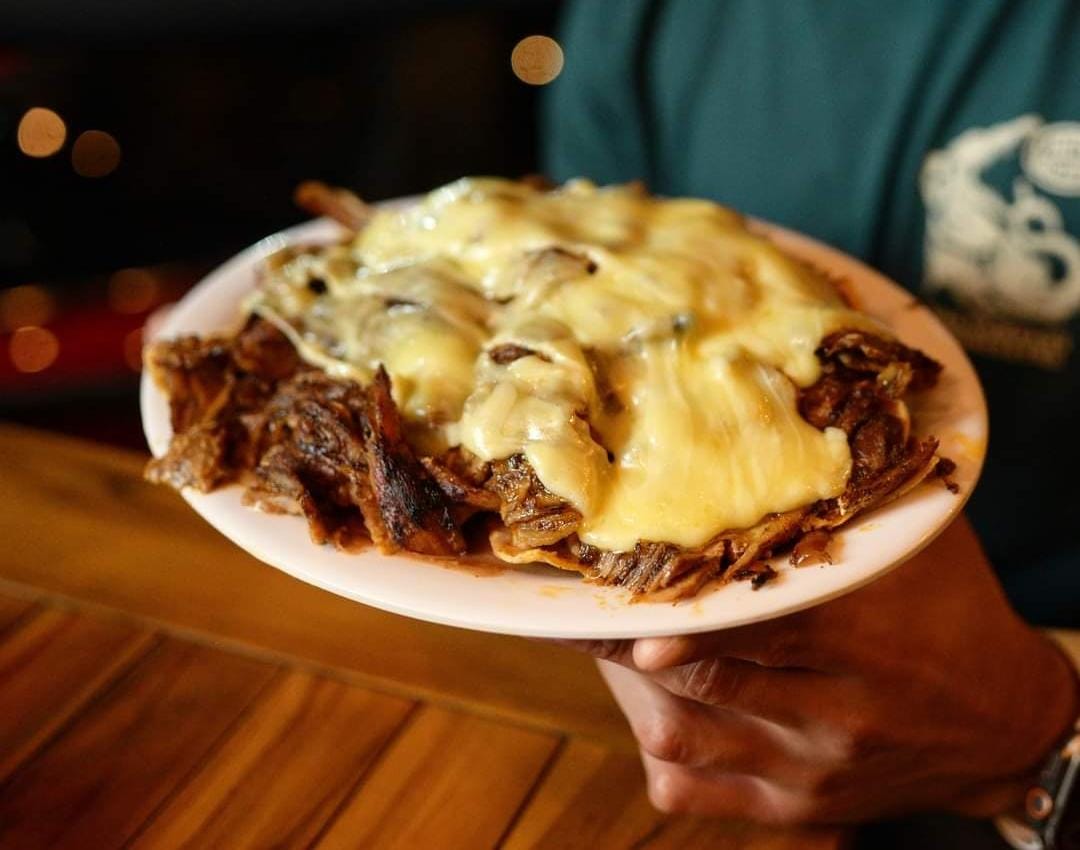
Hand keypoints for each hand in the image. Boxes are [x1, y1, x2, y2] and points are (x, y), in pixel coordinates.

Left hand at [563, 517, 1078, 824]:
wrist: (1005, 725)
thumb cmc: (955, 614)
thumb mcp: (919, 549)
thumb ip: (847, 510)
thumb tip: (773, 439)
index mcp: (862, 639)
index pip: (744, 619)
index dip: (669, 604)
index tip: (612, 580)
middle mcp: (831, 714)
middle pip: (697, 677)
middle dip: (622, 639)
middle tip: (578, 606)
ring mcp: (807, 770)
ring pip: (683, 734)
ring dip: (627, 690)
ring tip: (597, 645)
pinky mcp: (794, 810)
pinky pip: (695, 790)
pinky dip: (658, 749)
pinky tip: (647, 709)